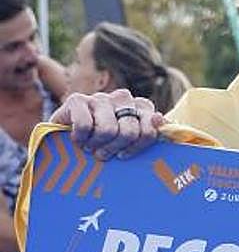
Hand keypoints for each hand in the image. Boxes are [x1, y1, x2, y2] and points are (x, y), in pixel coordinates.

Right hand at [49, 89, 163, 159]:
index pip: (150, 131)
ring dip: (96, 145)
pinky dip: (80, 138)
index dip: (136, 148)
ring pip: (107, 130)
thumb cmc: (105, 144)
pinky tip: (78, 139)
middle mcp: (124, 98)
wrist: (67, 142)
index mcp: (142, 107)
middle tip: (103, 153)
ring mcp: (101, 97)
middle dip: (114, 149)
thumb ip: (151, 133)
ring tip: (90, 146)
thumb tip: (159, 119)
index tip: (123, 154)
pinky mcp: (77, 99)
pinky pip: (85, 126)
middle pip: (129, 132)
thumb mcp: (132, 144)